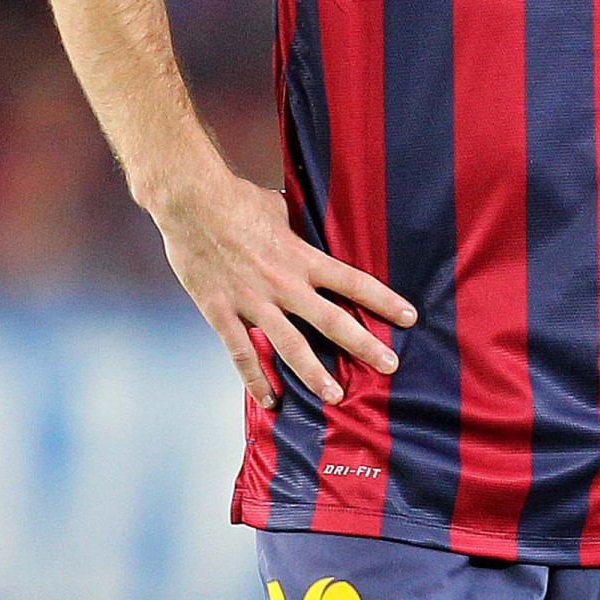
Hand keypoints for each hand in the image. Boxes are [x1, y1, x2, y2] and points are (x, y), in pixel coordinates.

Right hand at [150, 177, 414, 409]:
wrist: (190, 200)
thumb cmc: (236, 198)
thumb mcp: (279, 210)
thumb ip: (297, 229)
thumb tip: (309, 226)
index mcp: (301, 257)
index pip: (353, 282)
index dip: (383, 300)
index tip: (409, 317)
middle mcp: (283, 283)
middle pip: (331, 320)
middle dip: (363, 345)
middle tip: (389, 366)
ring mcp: (252, 300)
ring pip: (289, 345)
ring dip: (314, 374)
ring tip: (335, 397)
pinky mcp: (220, 311)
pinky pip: (240, 352)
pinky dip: (255, 379)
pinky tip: (270, 401)